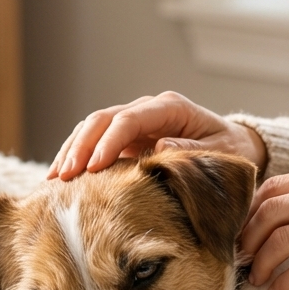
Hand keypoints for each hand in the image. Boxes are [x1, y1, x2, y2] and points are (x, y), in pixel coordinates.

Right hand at [47, 91, 267, 178]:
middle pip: (103, 119)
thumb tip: (161, 146)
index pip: (130, 119)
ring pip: (92, 128)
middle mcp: (148, 110)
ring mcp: (134, 122)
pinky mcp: (126, 139)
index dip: (109, 141)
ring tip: (54, 181)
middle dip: (81, 146)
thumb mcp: (221, 154)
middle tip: (65, 177)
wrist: (234, 148)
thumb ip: (192, 150)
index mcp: (171, 108)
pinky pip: (95, 143)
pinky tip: (60, 180)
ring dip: (71, 151)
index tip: (95, 167)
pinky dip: (77, 158)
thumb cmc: (230, 153)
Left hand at [241, 163, 288, 289]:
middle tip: (242, 259)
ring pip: (283, 241)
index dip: (250, 212)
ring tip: (258, 280)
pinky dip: (285, 284)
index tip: (242, 232)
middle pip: (272, 212)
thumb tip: (274, 213)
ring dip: (263, 264)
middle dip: (249, 239)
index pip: (275, 187)